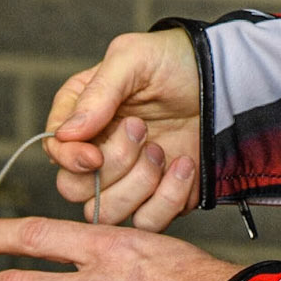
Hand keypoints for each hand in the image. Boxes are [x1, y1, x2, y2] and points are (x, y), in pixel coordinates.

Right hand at [44, 29, 200, 228]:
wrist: (225, 81)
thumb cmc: (174, 60)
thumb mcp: (133, 57)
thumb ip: (98, 93)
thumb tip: (67, 134)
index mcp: (82, 116)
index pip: (55, 151)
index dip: (70, 159)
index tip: (93, 156)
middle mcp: (97, 152)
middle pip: (74, 188)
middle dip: (112, 165)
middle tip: (143, 130)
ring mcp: (126, 179)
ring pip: (106, 213)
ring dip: (139, 183)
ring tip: (164, 148)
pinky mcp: (156, 199)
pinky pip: (147, 223)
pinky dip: (167, 199)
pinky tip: (184, 165)